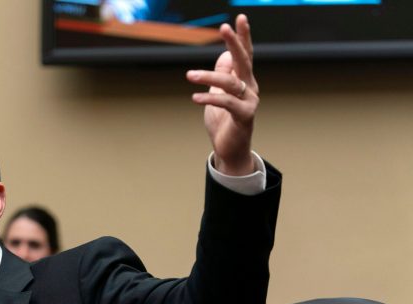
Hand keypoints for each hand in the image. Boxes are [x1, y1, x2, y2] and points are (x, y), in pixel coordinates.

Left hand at [186, 14, 257, 175]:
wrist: (229, 150)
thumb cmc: (223, 122)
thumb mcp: (217, 94)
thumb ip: (222, 75)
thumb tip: (225, 54)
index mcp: (244, 80)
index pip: (244, 54)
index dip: (242, 37)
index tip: (239, 18)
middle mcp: (250, 87)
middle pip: (244, 60)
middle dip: (235, 42)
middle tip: (224, 28)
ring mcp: (250, 101)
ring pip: (230, 82)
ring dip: (208, 77)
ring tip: (189, 75)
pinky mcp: (245, 116)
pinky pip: (226, 102)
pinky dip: (209, 98)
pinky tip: (195, 96)